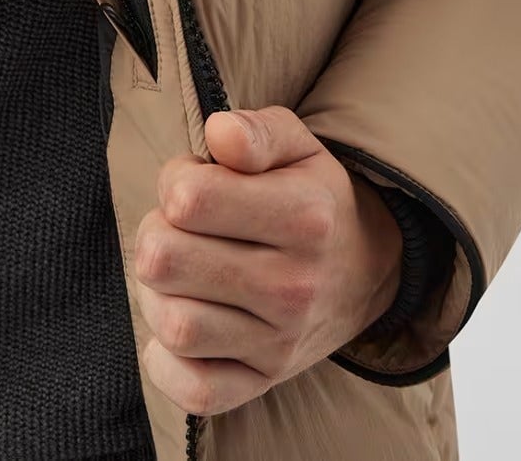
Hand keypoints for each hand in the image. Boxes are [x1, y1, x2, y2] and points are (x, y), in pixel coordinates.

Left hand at [134, 105, 404, 415]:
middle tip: (179, 229)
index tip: (194, 184)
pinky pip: (194, 389)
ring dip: (156, 294)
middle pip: (165, 261)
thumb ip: (256, 131)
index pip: (189, 198)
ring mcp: (280, 342)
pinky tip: (183, 323)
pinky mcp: (264, 382)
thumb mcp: (297, 145)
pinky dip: (168, 362)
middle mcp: (294, 285)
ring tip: (180, 274)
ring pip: (173, 325)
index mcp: (304, 216)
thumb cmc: (313, 195)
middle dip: (156, 234)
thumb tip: (219, 134)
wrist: (365, 268)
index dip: (175, 181)